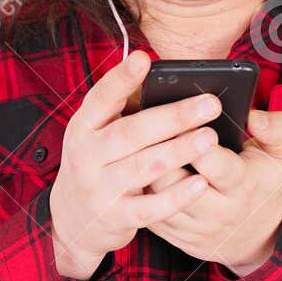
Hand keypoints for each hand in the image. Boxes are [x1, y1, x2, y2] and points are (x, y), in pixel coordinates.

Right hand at [48, 51, 223, 278]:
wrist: (71, 220)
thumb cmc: (96, 165)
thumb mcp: (96, 135)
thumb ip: (123, 112)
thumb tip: (167, 81)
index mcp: (83, 127)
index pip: (101, 98)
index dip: (122, 79)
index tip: (144, 59)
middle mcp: (87, 156)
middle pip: (133, 132)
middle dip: (174, 117)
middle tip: (211, 104)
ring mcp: (100, 188)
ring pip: (145, 167)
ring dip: (180, 150)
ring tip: (210, 137)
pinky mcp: (116, 217)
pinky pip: (151, 207)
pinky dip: (177, 196)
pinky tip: (200, 184)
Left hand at [144, 105, 281, 274]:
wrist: (258, 238)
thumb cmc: (265, 185)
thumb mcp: (281, 156)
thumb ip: (277, 128)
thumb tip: (254, 116)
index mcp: (242, 186)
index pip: (214, 163)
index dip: (195, 139)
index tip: (184, 117)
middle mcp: (217, 211)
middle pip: (175, 181)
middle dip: (162, 153)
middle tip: (149, 125)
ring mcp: (192, 227)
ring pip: (155, 197)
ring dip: (145, 170)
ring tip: (140, 142)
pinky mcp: (173, 235)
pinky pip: (146, 210)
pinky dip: (139, 187)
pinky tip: (137, 166)